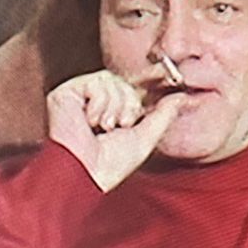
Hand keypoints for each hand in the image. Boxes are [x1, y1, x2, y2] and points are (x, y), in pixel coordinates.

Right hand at [47, 66, 186, 191]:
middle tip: (122, 125)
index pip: (133, 87)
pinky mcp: (66, 93)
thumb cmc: (109, 165)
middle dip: (129, 104)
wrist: (84, 174)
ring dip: (114, 108)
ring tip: (104, 128)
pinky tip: (90, 122)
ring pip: (112, 81)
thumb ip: (163, 116)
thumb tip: (181, 97)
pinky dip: (99, 104)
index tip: (169, 73)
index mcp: (113, 111)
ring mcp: (80, 97)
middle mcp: (96, 102)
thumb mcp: (145, 139)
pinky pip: (96, 82)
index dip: (150, 78)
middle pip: (125, 83)